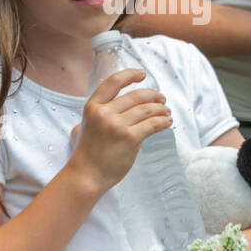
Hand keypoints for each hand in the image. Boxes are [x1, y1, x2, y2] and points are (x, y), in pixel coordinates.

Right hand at [68, 68, 171, 192]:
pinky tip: (167, 122)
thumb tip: (111, 106)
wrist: (86, 176)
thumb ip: (96, 114)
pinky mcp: (130, 139)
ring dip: (161, 109)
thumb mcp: (83, 126)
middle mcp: (104, 113)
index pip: (113, 82)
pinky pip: (152, 124)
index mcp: (92, 106)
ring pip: (147, 110)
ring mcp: (117, 125)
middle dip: (153, 95)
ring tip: (166, 112)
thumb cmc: (86, 153)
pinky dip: (163, 121)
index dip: (130, 75)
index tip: (142, 74)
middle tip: (161, 99)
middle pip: (136, 96)